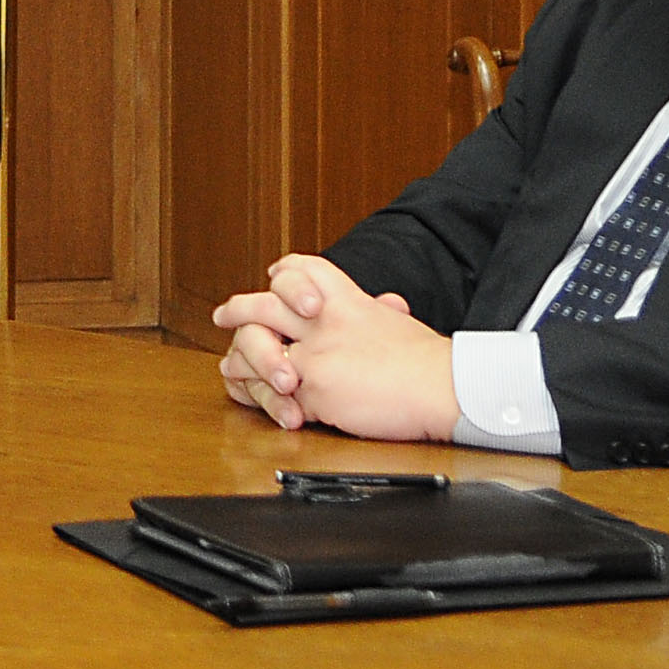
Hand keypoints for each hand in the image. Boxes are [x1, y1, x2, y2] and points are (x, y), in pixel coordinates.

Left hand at [209, 253, 453, 440]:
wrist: (445, 387)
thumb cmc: (430, 362)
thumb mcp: (398, 322)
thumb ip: (378, 313)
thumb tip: (387, 303)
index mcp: (347, 301)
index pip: (304, 269)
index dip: (285, 273)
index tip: (273, 275)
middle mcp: (324, 321)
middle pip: (266, 304)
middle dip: (239, 309)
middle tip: (224, 315)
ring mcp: (316, 354)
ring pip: (258, 347)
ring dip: (241, 358)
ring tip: (230, 365)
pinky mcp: (315, 389)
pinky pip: (275, 393)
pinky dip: (263, 398)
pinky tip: (257, 399)